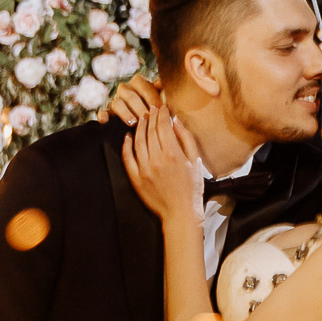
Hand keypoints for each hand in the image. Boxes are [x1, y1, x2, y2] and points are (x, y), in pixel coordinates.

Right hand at [100, 74, 162, 125]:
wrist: (148, 121)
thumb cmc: (158, 108)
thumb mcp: (163, 97)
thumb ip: (163, 90)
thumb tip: (158, 83)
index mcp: (138, 82)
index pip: (143, 86)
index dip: (152, 96)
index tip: (160, 108)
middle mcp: (125, 90)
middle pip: (130, 96)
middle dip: (140, 107)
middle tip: (149, 118)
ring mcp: (115, 101)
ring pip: (117, 104)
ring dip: (125, 113)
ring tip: (134, 122)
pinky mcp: (108, 113)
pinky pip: (102, 112)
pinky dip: (102, 115)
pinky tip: (104, 121)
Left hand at [120, 104, 206, 224]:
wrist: (181, 212)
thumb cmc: (192, 188)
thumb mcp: (195, 161)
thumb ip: (186, 138)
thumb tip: (176, 121)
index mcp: (173, 154)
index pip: (163, 126)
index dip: (162, 114)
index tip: (163, 108)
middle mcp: (157, 160)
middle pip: (150, 132)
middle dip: (151, 117)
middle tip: (152, 109)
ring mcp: (144, 169)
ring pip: (138, 142)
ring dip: (140, 128)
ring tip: (142, 119)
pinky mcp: (136, 179)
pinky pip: (128, 158)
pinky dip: (126, 146)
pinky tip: (128, 137)